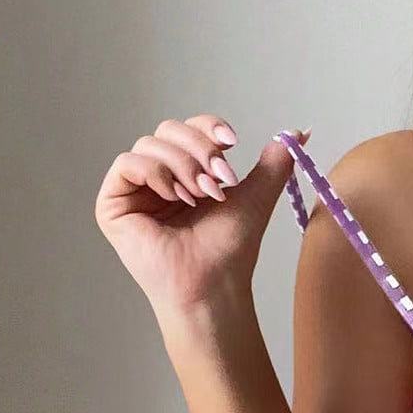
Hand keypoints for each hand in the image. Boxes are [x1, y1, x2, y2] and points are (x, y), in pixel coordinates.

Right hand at [94, 113, 307, 323]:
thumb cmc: (230, 250)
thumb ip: (274, 163)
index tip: (232, 142)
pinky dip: (155, 172)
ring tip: (201, 196)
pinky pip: (127, 163)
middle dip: (198, 149)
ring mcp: (133, 191)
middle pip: (167, 130)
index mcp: (184, 173)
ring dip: (182, 165)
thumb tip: (300, 132)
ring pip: (150, 144)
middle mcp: (156, 179)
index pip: (188, 128)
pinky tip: (176, 195)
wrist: (212, 285)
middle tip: (218, 180)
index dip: (207, 127)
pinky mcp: (112, 205)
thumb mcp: (255, 196)